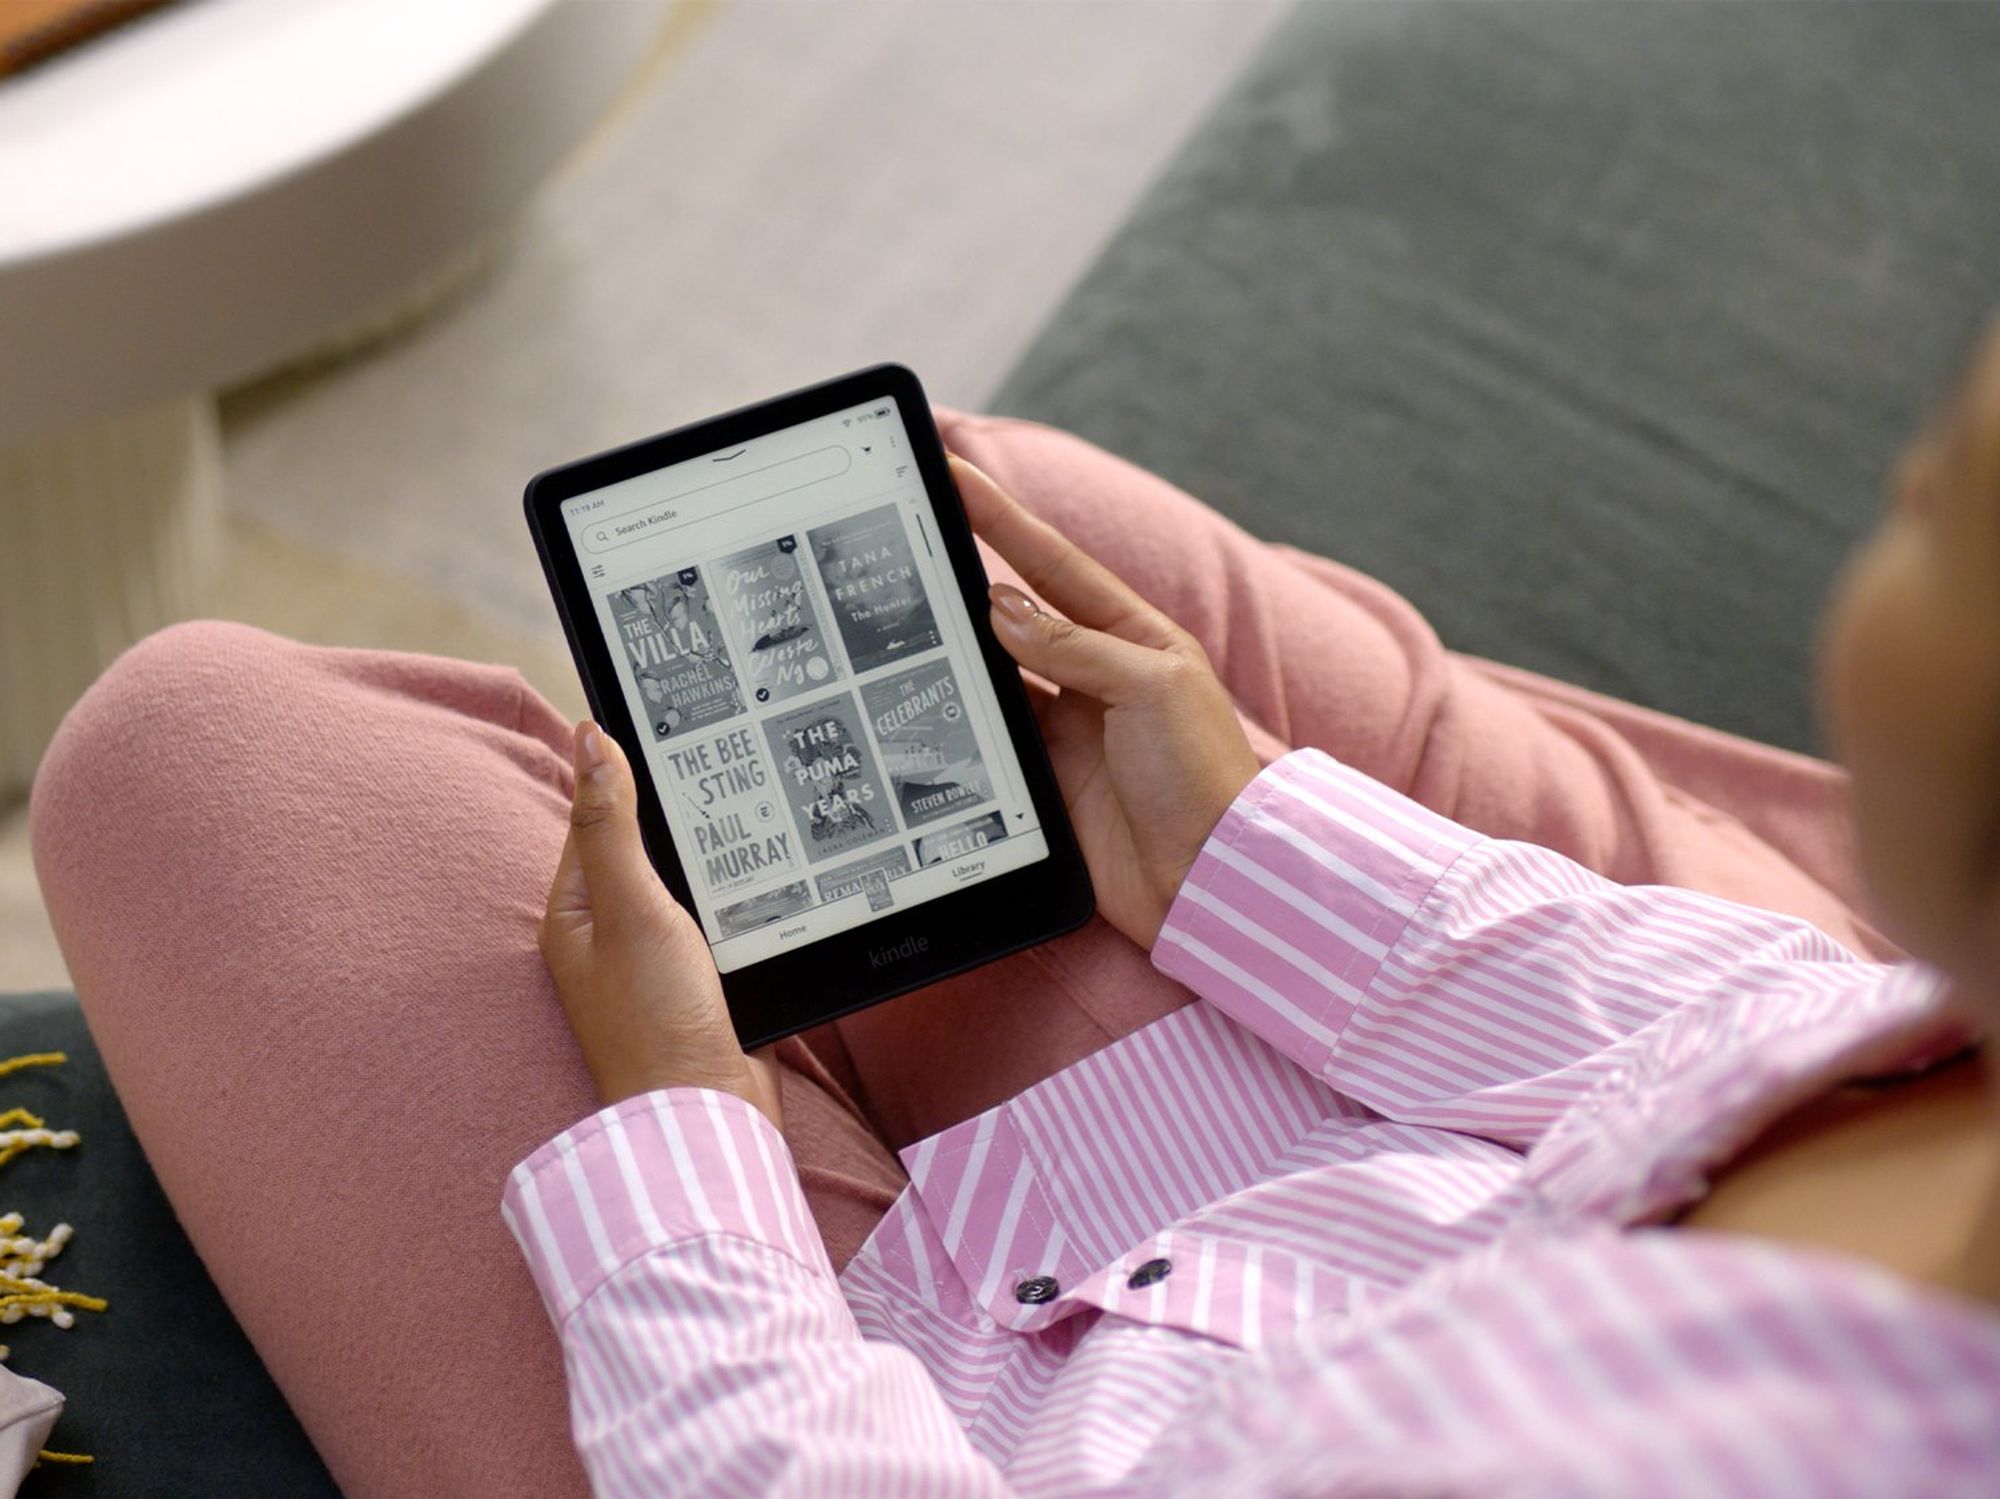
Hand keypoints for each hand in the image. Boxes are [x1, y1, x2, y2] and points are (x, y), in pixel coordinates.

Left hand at [539, 720, 781, 1126]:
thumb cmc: (655, 1018)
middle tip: (720, 763)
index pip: (594, 818)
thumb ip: (613, 824)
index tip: (666, 726)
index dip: (624, 773)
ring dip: (709, 859)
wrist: (707, 1112)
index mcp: (574, 912)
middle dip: (674, 814)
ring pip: (682, 884)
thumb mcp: (631, 906)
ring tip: (747, 815)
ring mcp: (651, 962)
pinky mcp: (695, 983)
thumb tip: (591, 739)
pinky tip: (761, 882)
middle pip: (641, 848)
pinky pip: (712, 921)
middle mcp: (607, 935)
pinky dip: (732, 900)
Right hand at [954, 456, 1261, 948]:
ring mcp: (1068, 726)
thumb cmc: (1203, 775)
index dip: (1004, 519)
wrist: (1206, 879)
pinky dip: (960, 715)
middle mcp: (1097, 673)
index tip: (956, 478)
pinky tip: (926, 696)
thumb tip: (1003, 607)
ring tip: (903, 617)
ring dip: (958, 650)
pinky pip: (991, 736)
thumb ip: (1075, 644)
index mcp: (1134, 635)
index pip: (1055, 564)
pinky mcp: (1044, 778)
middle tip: (910, 545)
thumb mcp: (1150, 686)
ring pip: (996, 673)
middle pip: (1016, 614)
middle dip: (966, 578)